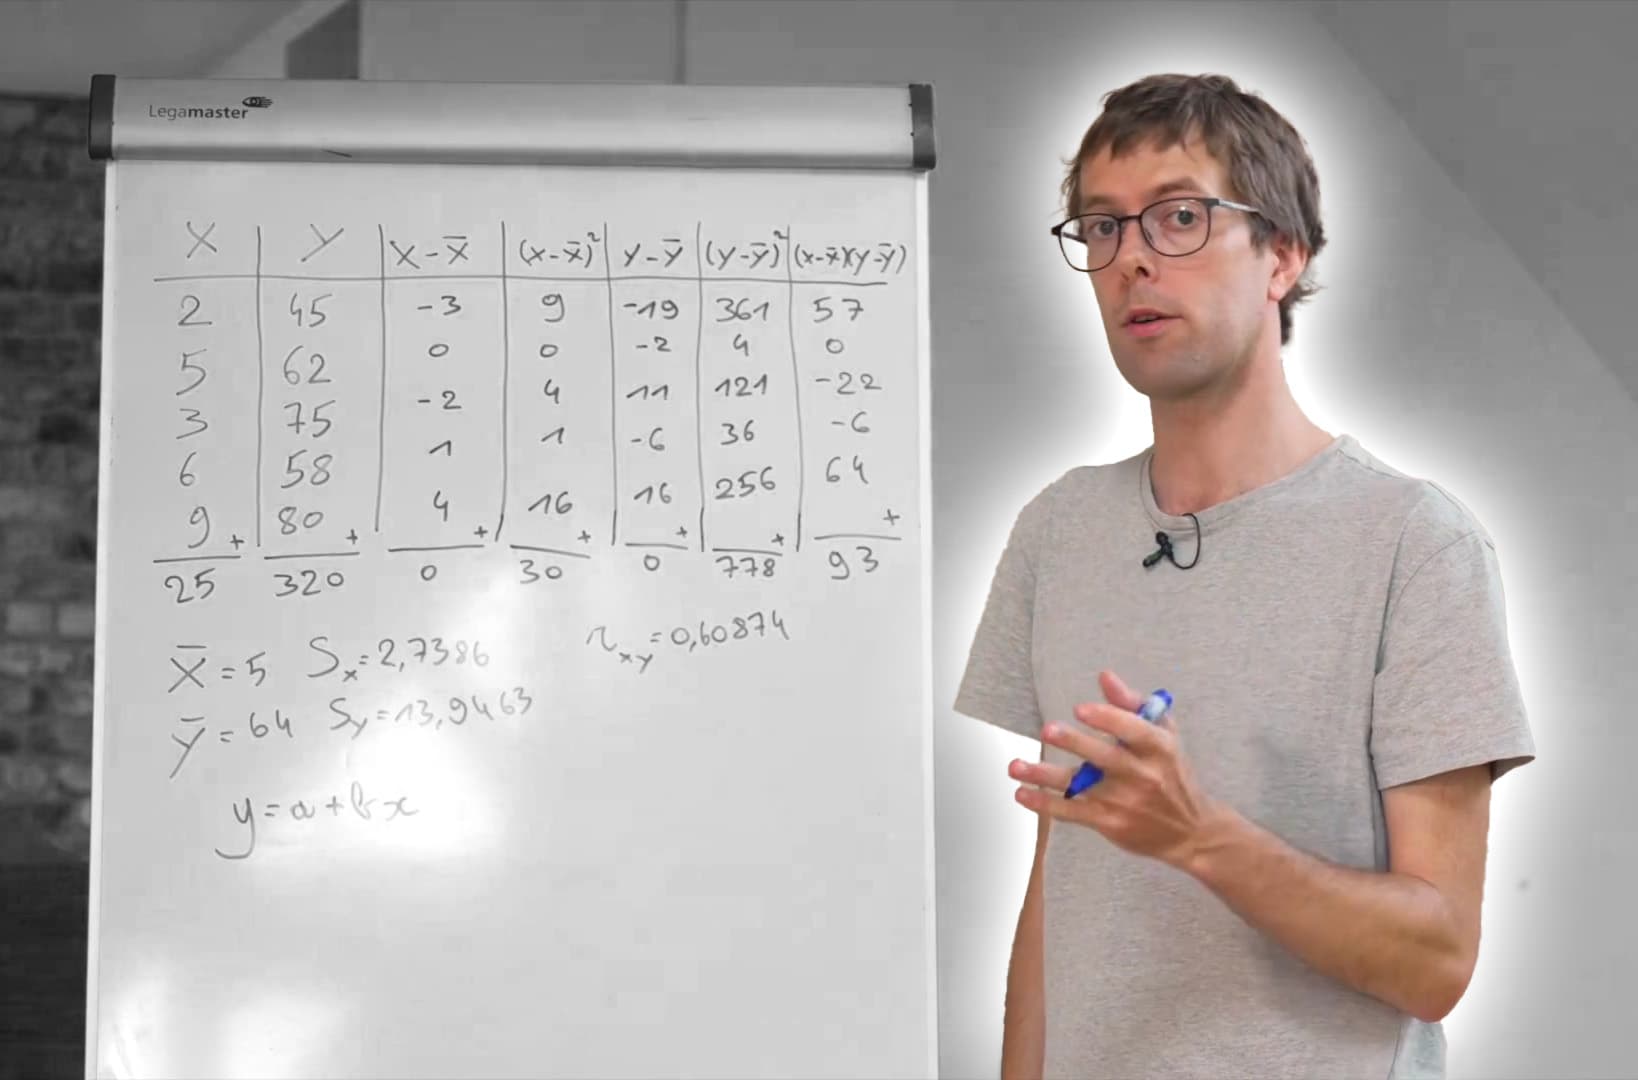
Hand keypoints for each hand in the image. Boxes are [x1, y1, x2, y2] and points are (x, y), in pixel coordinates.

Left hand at [1009, 670, 1219, 868]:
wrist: (1192, 832)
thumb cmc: (1173, 774)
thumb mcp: (1165, 735)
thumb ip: (1133, 704)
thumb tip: (1105, 677)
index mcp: (1159, 748)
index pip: (1134, 730)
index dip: (1108, 719)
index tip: (1081, 708)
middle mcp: (1143, 775)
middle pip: (1106, 757)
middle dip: (1075, 743)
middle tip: (1047, 730)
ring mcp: (1125, 802)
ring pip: (1080, 787)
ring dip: (1044, 777)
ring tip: (1016, 766)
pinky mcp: (1111, 823)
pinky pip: (1073, 812)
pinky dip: (1046, 804)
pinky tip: (1023, 793)